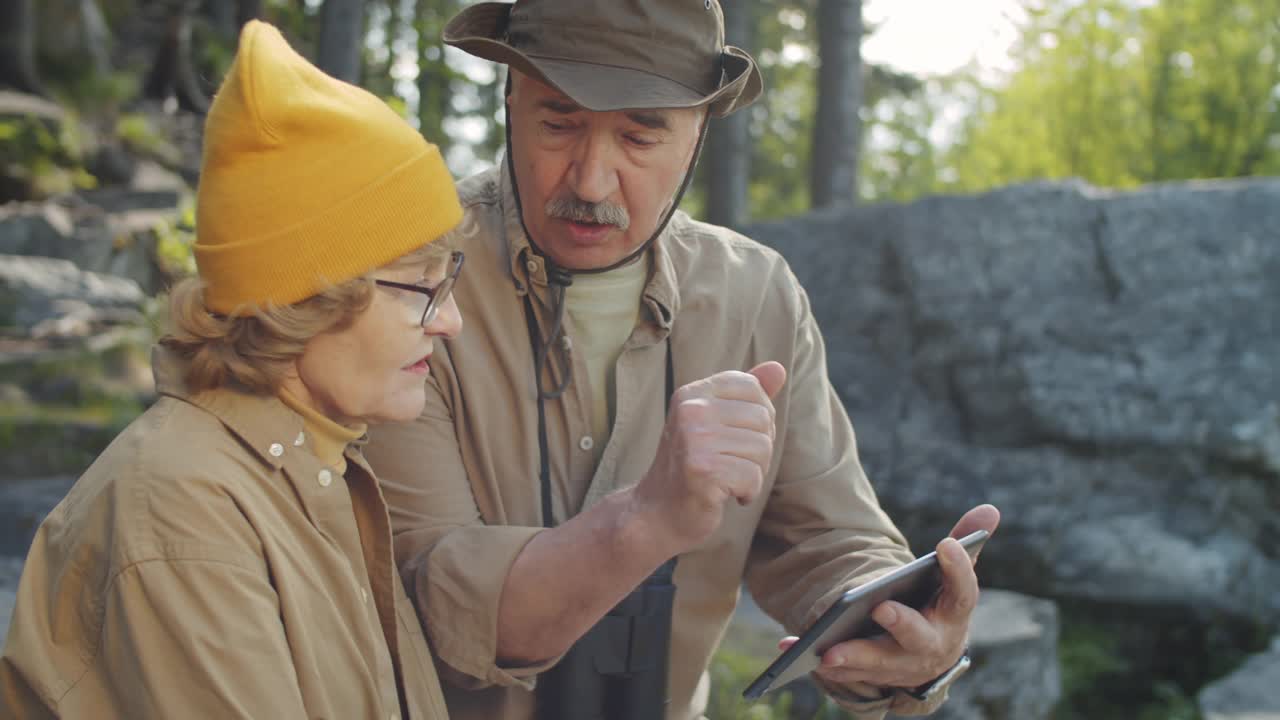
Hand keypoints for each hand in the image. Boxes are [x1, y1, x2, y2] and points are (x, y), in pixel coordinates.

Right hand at [630, 361, 786, 553]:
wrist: (657, 513)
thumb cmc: (692, 466)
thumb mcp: (715, 423)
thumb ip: (747, 396)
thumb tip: (779, 368)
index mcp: (692, 394)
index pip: (752, 387)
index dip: (758, 416)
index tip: (736, 437)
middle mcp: (691, 411)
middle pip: (763, 419)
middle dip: (758, 449)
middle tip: (731, 464)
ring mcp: (694, 440)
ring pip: (762, 449)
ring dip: (753, 472)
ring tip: (726, 479)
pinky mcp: (703, 470)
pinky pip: (754, 477)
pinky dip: (747, 492)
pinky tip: (725, 494)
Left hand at [779, 504, 1000, 690]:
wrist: (931, 657)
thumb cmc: (939, 605)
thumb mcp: (952, 576)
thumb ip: (965, 544)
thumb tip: (990, 509)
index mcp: (954, 614)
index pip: (963, 592)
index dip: (958, 570)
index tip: (943, 544)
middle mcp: (932, 644)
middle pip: (917, 637)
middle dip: (900, 624)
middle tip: (881, 608)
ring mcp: (902, 665)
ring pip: (879, 664)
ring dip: (853, 656)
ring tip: (825, 648)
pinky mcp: (872, 675)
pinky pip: (844, 671)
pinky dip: (818, 660)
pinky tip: (790, 647)